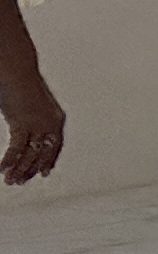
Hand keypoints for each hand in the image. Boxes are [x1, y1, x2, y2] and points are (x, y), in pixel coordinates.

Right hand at [0, 71, 59, 185]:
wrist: (17, 72)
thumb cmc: (22, 86)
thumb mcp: (34, 106)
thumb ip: (34, 120)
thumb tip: (27, 132)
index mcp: (56, 119)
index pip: (54, 146)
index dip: (48, 160)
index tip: (43, 173)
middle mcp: (51, 124)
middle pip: (42, 153)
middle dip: (30, 169)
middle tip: (20, 181)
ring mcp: (38, 124)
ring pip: (29, 153)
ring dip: (19, 168)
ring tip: (10, 180)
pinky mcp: (23, 123)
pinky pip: (17, 147)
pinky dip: (10, 159)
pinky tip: (3, 169)